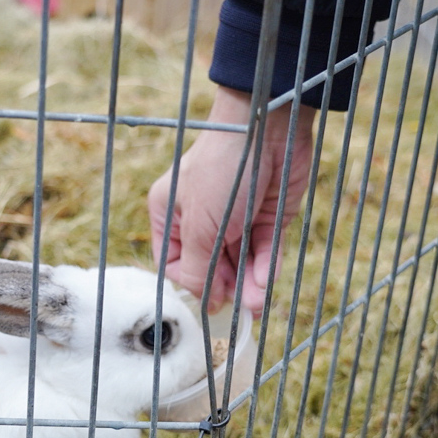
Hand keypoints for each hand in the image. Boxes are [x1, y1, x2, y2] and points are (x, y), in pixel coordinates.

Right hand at [148, 86, 315, 317]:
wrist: (267, 127)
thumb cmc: (221, 169)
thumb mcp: (199, 224)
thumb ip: (197, 266)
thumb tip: (204, 299)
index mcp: (169, 215)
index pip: (174, 264)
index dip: (192, 283)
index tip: (210, 298)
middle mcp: (200, 220)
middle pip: (210, 268)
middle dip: (226, 289)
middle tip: (239, 310)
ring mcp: (235, 220)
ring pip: (239, 264)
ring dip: (248, 286)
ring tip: (256, 305)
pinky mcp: (265, 218)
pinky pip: (262, 252)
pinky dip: (264, 270)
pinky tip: (265, 285)